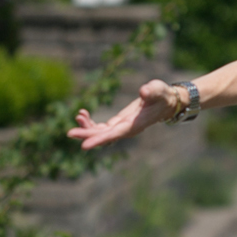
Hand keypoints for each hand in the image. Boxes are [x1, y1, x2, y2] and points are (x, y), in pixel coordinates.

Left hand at [66, 79, 180, 149]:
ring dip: (87, 128)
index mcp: (134, 125)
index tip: (84, 145)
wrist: (166, 103)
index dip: (99, 140)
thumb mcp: (159, 90)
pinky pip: (101, 127)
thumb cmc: (163, 96)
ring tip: (78, 115)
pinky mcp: (118, 123)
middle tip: (69, 132)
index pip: (114, 134)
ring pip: (100, 133)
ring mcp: (121, 128)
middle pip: (103, 136)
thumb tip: (143, 91)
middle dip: (87, 134)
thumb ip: (152, 91)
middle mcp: (126, 130)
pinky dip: (91, 123)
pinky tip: (82, 114)